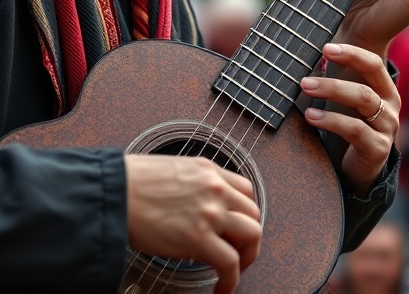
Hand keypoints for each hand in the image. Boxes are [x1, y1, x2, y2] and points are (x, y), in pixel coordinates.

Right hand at [125, 154, 261, 293]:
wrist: (113, 191)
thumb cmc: (132, 180)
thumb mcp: (172, 169)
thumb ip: (192, 184)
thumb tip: (194, 204)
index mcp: (207, 170)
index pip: (245, 190)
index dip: (244, 211)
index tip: (238, 224)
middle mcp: (215, 188)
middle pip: (253, 213)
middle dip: (247, 235)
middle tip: (237, 249)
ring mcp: (210, 212)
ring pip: (252, 234)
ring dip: (246, 255)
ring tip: (232, 269)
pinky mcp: (198, 237)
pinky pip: (230, 263)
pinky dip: (231, 280)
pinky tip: (221, 288)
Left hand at [301, 43, 400, 194]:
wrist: (357, 170)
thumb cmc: (347, 127)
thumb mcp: (344, 101)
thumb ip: (335, 79)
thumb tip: (305, 55)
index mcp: (384, 89)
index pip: (373, 63)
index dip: (351, 53)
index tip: (326, 47)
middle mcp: (390, 105)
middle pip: (368, 79)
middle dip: (335, 75)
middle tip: (304, 79)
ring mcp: (387, 126)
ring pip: (363, 99)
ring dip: (331, 91)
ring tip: (305, 89)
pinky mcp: (378, 148)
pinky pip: (355, 129)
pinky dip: (331, 120)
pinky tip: (311, 116)